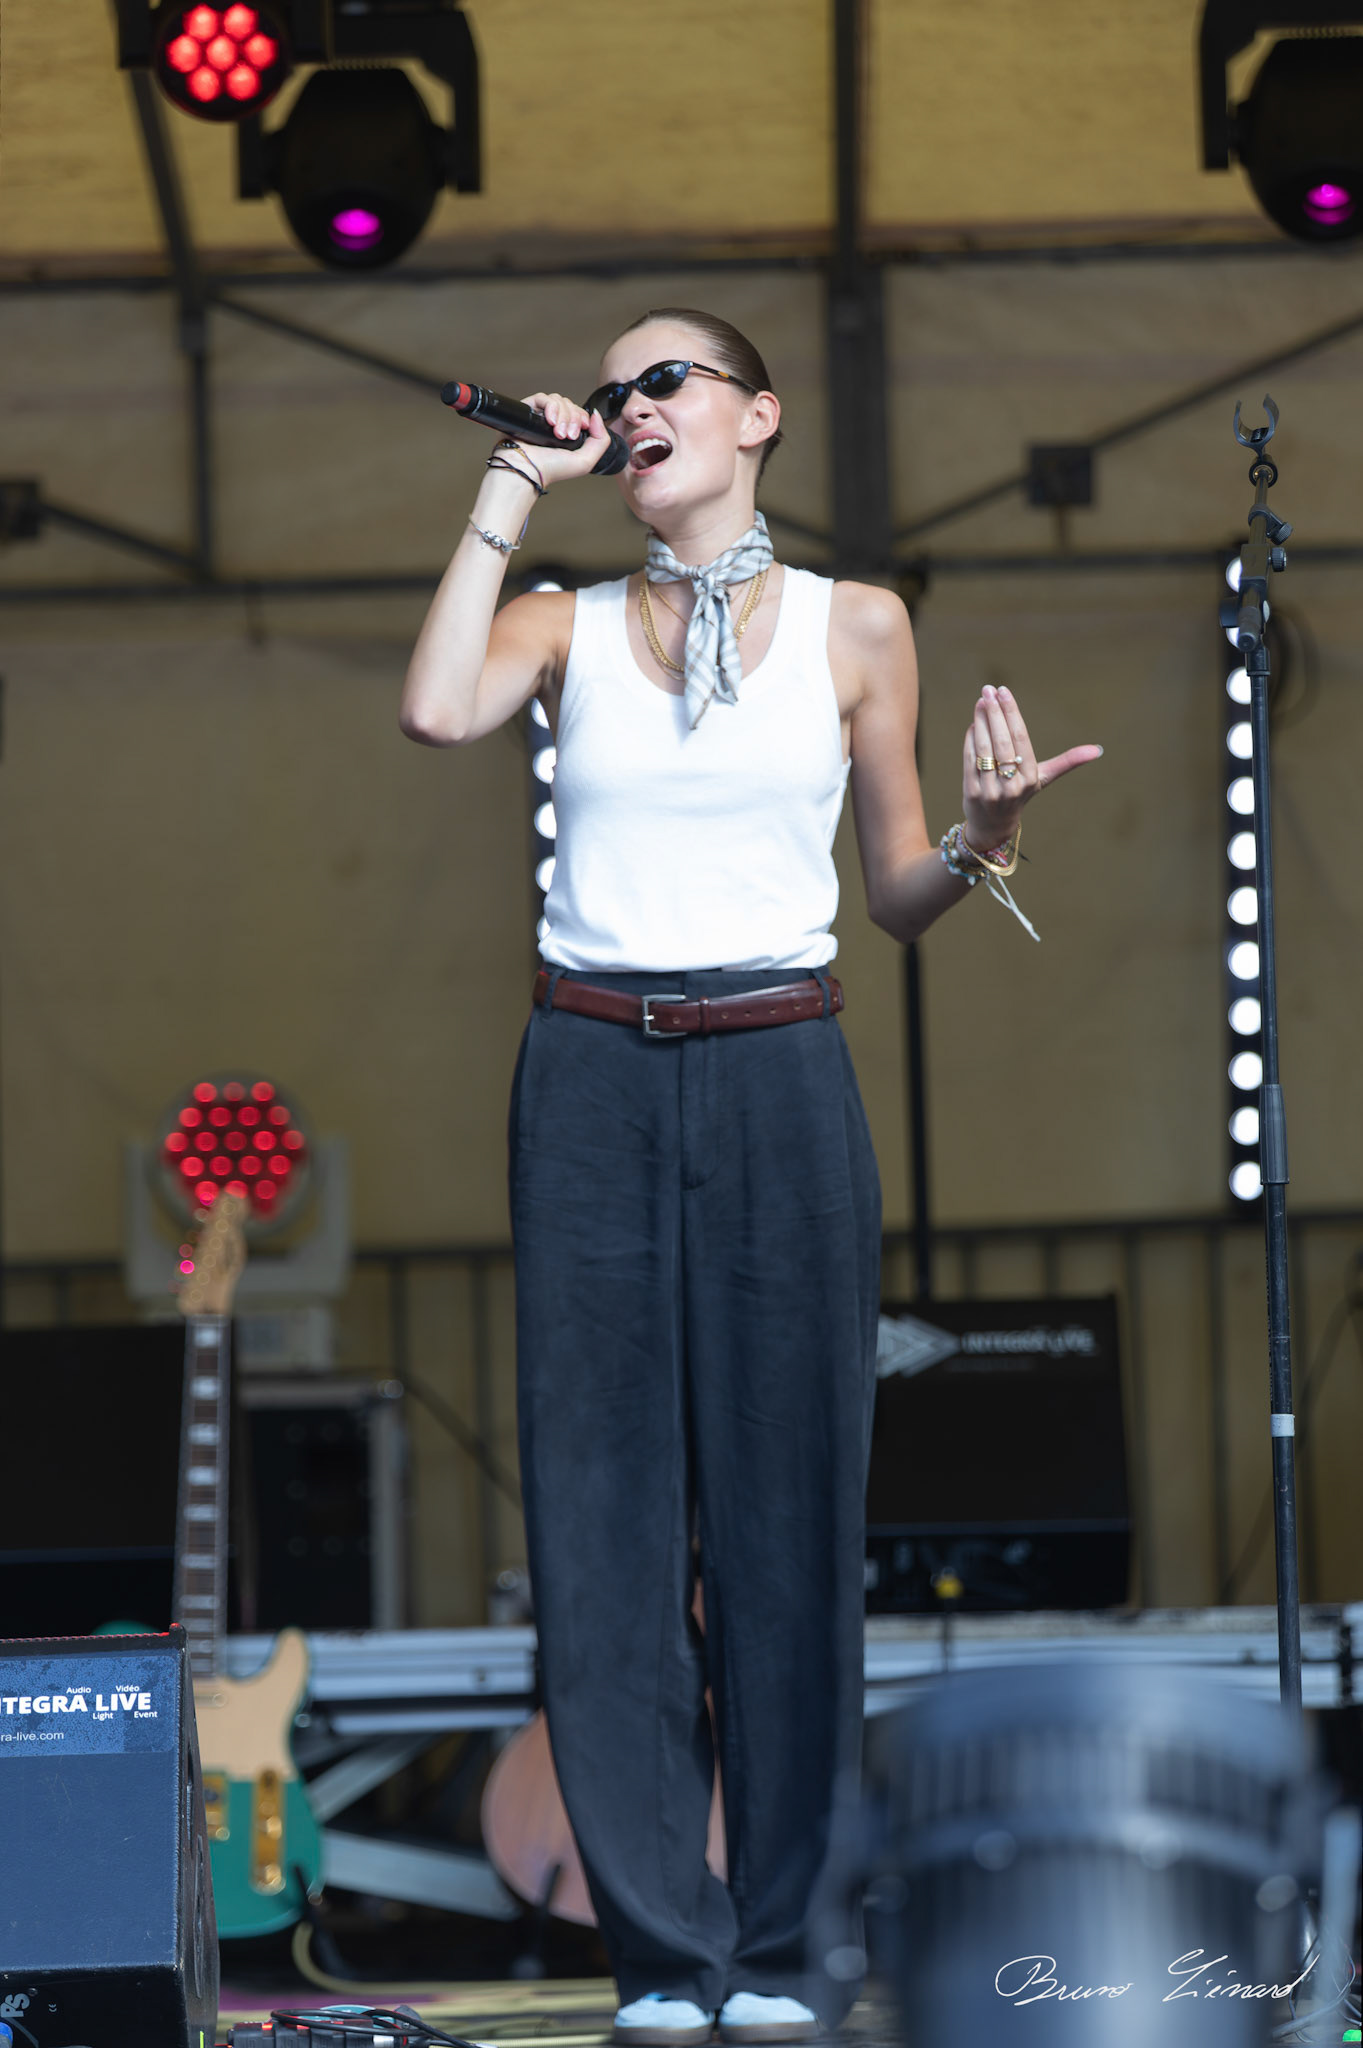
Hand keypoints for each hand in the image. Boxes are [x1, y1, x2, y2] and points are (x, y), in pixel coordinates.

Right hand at [512, 392, 613, 486]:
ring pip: (558, 400)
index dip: (583, 418)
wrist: (527, 469)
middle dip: (573, 418)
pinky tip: (550, 421)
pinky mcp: (528, 410)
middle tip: (567, 436)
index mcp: (568, 434)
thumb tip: (596, 415)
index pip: (580, 413)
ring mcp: (541, 417)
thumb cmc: (550, 470)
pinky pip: (543, 397)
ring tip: (557, 432)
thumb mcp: (586, 461)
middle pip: (570, 405)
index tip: (581, 429)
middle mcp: (555, 425)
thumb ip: (601, 440)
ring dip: (562, 415)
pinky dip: (550, 406)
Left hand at [961, 683, 1101, 853]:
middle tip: (988, 690)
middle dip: (994, 713)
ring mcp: (991, 791)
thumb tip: (1098, 750)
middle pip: (1002, 743)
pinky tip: (973, 724)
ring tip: (980, 702)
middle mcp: (1012, 785)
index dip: (1012, 714)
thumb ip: (1068, 761)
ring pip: (984, 750)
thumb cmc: (1021, 793)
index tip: (1004, 691)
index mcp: (1031, 778)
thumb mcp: (1044, 777)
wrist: (994, 825)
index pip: (1021, 739)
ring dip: (980, 723)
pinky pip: (969, 760)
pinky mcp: (971, 793)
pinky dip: (970, 740)